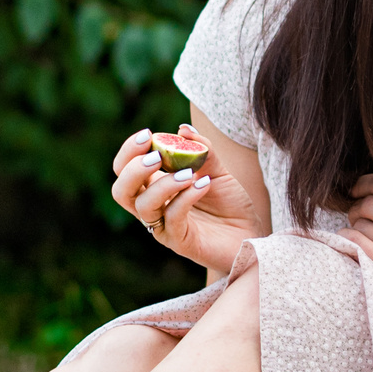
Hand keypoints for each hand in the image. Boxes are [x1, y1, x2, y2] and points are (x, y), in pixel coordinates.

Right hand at [110, 124, 256, 275]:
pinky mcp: (180, 242)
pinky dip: (186, 197)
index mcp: (154, 187)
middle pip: (121, 191)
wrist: (250, 234)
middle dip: (133, 169)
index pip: (124, 169)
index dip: (129, 151)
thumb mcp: (218, 171)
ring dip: (163, 184)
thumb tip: (183, 129)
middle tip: (156, 156)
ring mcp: (164, 227)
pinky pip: (173, 218)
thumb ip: (203, 150)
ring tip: (188, 173)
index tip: (146, 135)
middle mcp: (153, 208)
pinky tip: (204, 184)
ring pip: (143, 206)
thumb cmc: (230, 205)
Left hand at [345, 173, 372, 316]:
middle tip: (358, 214)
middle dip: (357, 206)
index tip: (356, 189)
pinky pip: (355, 241)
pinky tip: (353, 241)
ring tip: (365, 232)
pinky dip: (347, 238)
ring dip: (355, 225)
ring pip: (361, 223)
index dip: (365, 182)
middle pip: (370, 203)